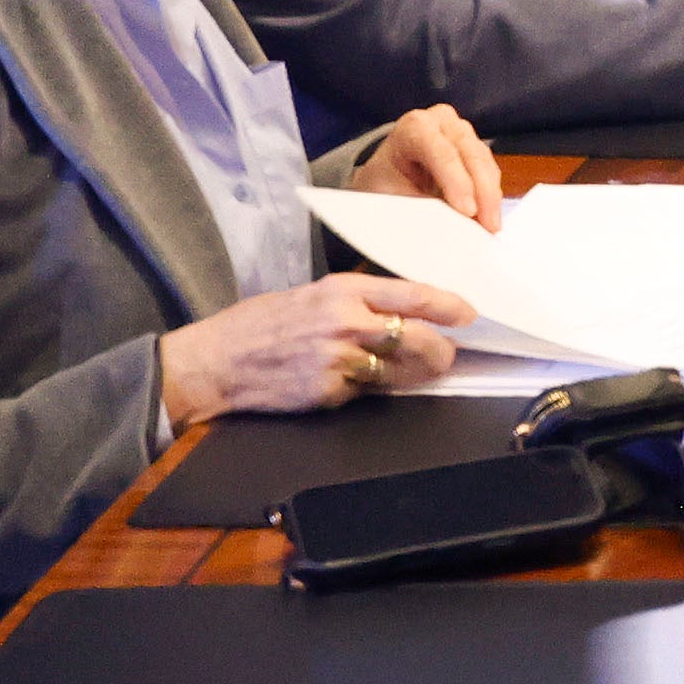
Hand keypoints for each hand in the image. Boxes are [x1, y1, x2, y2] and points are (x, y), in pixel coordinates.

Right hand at [159, 270, 476, 428]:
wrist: (215, 361)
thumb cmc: (261, 323)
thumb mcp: (312, 294)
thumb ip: (357, 300)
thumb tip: (403, 308)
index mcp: (343, 291)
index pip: (413, 295)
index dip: (449, 306)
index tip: (468, 313)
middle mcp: (346, 323)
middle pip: (419, 338)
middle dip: (441, 350)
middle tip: (448, 354)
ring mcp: (337, 361)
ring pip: (399, 371)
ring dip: (413, 374)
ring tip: (418, 372)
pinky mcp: (327, 393)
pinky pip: (365, 392)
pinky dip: (367, 390)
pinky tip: (355, 383)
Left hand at [348, 105, 503, 229]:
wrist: (383, 176)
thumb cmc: (382, 183)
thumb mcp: (391, 195)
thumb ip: (419, 207)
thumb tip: (446, 228)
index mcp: (414, 127)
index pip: (441, 152)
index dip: (457, 182)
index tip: (468, 212)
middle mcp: (442, 122)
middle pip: (471, 155)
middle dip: (483, 192)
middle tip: (488, 225)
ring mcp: (462, 132)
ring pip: (485, 163)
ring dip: (491, 197)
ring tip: (491, 227)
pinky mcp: (474, 149)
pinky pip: (489, 172)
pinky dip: (490, 196)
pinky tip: (489, 217)